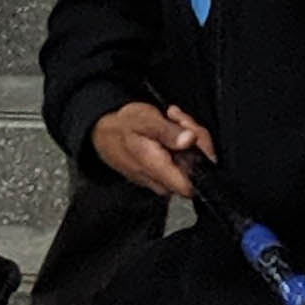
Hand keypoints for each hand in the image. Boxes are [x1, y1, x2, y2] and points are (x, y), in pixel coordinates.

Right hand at [89, 101, 213, 203]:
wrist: (103, 133)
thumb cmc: (121, 127)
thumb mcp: (144, 120)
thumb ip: (168, 132)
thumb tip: (190, 140)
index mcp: (158, 170)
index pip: (194, 184)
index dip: (201, 156)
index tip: (191, 133)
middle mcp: (162, 182)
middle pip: (197, 169)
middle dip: (194, 139)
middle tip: (179, 120)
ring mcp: (163, 181)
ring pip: (192, 163)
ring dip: (188, 138)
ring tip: (172, 120)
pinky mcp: (164, 176)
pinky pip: (183, 163)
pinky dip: (181, 144)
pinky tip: (170, 131)